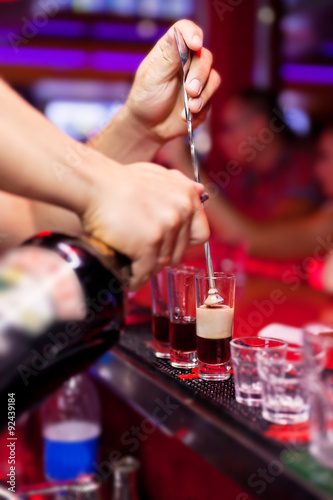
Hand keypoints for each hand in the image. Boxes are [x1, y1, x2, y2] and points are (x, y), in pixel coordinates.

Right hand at [81, 161, 209, 289]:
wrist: (93, 184)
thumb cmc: (120, 181)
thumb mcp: (157, 174)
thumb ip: (180, 185)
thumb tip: (201, 190)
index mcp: (187, 195)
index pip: (200, 234)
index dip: (183, 243)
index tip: (168, 244)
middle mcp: (182, 211)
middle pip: (179, 253)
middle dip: (161, 257)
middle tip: (143, 255)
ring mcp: (166, 228)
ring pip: (161, 264)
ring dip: (147, 268)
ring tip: (132, 264)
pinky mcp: (149, 244)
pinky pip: (145, 272)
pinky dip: (135, 278)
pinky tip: (127, 278)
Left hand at [125, 19, 220, 142]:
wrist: (149, 127)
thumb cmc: (145, 98)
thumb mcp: (153, 76)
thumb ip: (169, 56)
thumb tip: (181, 35)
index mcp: (171, 51)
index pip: (185, 31)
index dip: (192, 33)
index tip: (195, 45)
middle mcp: (187, 63)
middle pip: (205, 57)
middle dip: (200, 75)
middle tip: (190, 91)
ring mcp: (196, 81)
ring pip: (213, 78)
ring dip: (203, 94)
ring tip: (189, 108)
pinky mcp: (203, 98)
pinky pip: (211, 99)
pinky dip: (201, 109)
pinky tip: (186, 116)